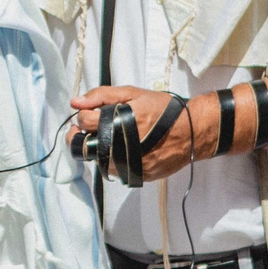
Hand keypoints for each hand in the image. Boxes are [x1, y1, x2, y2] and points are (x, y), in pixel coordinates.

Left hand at [69, 85, 197, 181]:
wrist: (192, 130)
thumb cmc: (163, 109)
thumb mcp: (133, 94)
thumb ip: (102, 96)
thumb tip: (75, 102)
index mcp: (118, 123)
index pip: (84, 122)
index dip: (83, 117)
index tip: (89, 115)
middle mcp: (121, 147)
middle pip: (86, 147)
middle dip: (83, 137)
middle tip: (90, 130)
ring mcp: (130, 164)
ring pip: (100, 162)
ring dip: (101, 150)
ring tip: (114, 138)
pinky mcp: (139, 175)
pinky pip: (118, 171)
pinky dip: (117, 160)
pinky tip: (127, 148)